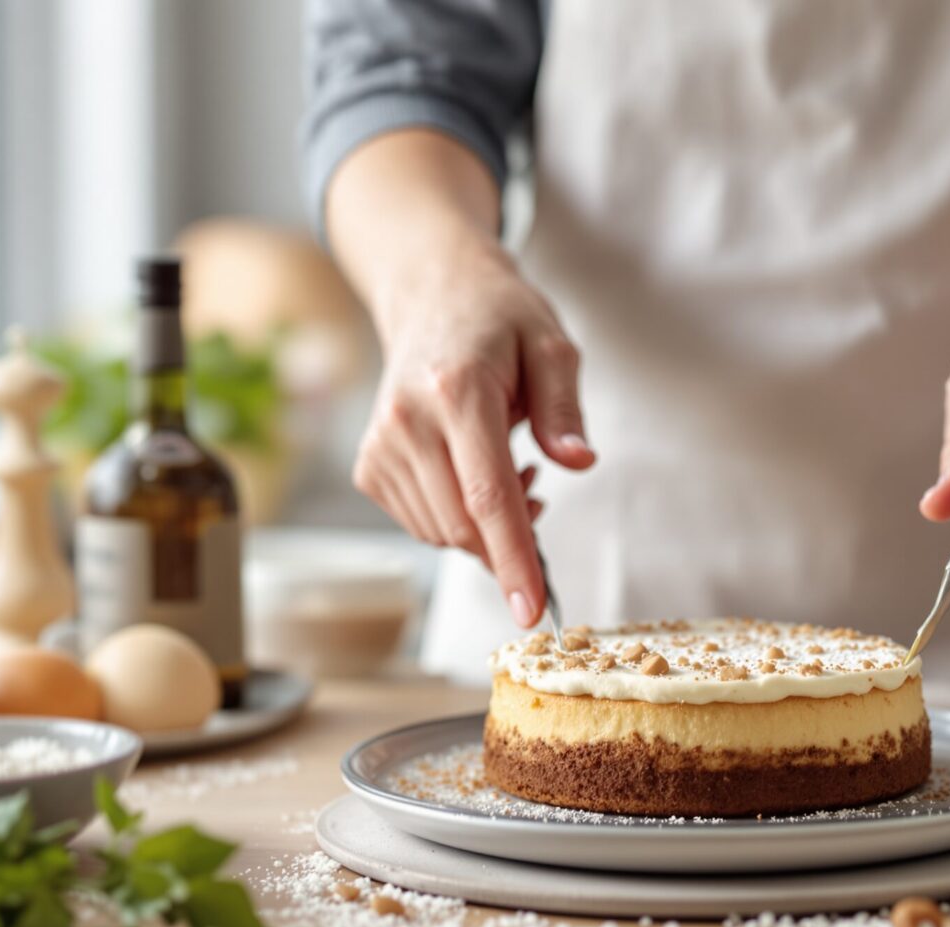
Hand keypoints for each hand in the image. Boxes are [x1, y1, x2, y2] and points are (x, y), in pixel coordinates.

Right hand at [351, 230, 593, 627]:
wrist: (433, 294)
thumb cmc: (499, 320)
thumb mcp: (552, 346)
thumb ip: (566, 409)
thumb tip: (579, 462)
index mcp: (456, 391)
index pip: (487, 496)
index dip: (514, 559)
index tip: (531, 609)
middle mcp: (408, 421)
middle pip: (464, 525)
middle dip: (511, 538)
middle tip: (539, 488)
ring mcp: (381, 445)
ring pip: (442, 533)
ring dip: (486, 526)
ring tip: (508, 468)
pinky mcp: (369, 465)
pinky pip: (422, 524)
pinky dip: (457, 518)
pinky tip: (472, 473)